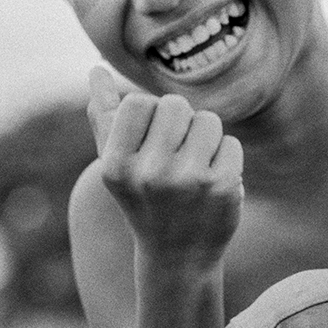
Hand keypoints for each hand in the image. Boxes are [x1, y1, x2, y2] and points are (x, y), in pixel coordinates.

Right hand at [87, 66, 244, 266]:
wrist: (177, 258)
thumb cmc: (144, 201)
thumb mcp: (117, 165)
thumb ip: (104, 116)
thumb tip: (96, 69)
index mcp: (116, 165)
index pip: (139, 102)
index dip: (150, 118)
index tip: (151, 146)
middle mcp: (149, 173)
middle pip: (176, 106)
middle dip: (181, 124)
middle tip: (176, 159)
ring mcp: (188, 181)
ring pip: (208, 120)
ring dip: (205, 140)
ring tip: (194, 171)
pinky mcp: (222, 187)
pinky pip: (231, 143)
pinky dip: (225, 160)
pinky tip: (212, 185)